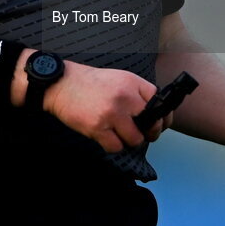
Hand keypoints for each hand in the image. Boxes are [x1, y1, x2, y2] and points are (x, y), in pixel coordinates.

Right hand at [44, 62, 166, 152]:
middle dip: (149, 132)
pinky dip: (113, 145)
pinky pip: (115, 147)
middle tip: (140, 133)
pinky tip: (106, 136)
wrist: (61, 83)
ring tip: (118, 133)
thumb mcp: (118, 78)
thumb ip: (135, 93)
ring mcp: (112, 113)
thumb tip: (153, 114)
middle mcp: (125, 97)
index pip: (158, 101)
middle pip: (151, 123)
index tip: (161, 124)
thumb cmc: (90, 83)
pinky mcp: (98, 127)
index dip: (163, 116)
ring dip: (128, 140)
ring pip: (134, 139)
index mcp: (131, 82)